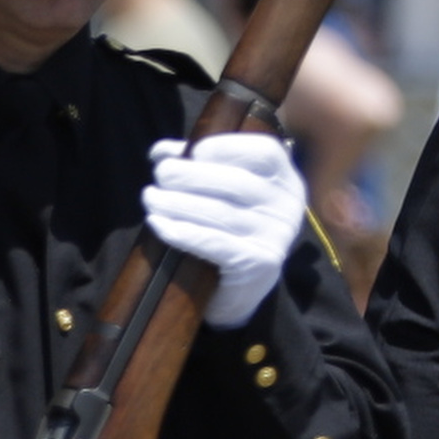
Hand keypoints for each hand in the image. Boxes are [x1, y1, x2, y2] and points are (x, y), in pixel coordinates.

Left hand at [144, 131, 306, 325]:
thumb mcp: (221, 193)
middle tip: (160, 176)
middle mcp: (287, 206)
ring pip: (220, 212)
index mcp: (284, 180)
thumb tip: (161, 151)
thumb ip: (198, 166)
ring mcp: (276, 236)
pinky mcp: (259, 263)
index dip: (223, 147)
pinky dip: (181, 232)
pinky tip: (158, 224)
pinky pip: (214, 242)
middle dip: (190, 175)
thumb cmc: (230, 232)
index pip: (263, 152)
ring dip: (177, 202)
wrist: (240, 291)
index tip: (189, 153)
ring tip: (150, 198)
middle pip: (236, 182)